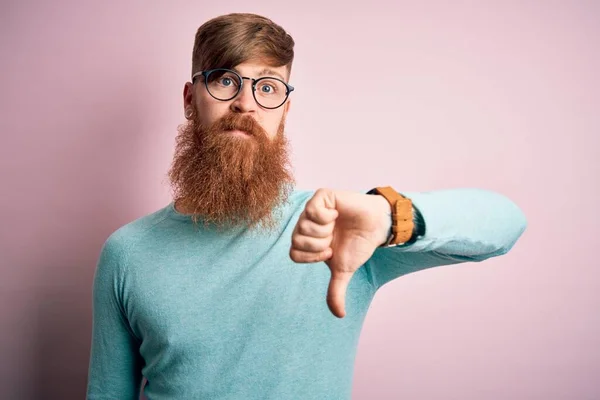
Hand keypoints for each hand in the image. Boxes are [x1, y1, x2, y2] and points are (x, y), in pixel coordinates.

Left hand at [289, 188, 391, 317]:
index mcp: (306, 240)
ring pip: (304, 226)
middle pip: (297, 240)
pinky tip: (337, 215)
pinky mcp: (322, 196)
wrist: (375, 227)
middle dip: (319, 244)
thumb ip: (336, 290)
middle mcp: (305, 224)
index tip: (329, 251)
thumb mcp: (344, 269)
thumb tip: (339, 315)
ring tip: (336, 226)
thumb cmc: (357, 245)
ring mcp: (312, 209)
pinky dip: (327, 217)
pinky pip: (313, 210)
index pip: (294, 254)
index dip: (313, 256)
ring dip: (325, 231)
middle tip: (333, 238)